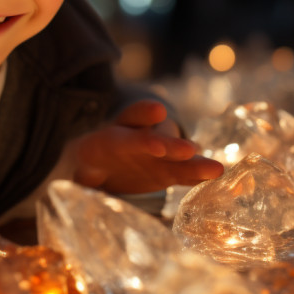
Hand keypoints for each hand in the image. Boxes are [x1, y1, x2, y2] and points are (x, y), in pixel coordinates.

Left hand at [67, 99, 223, 193]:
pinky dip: (197, 175)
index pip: (126, 120)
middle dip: (169, 143)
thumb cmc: (91, 163)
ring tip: (215, 169)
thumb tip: (77, 182)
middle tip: (187, 149)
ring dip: (192, 162)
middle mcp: (137, 139)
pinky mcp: (166, 171)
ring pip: (174, 156)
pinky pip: (183, 173)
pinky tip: (216, 176)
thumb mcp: (81, 166)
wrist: (104, 165)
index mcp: (111, 135)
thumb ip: (81, 175)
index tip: (158, 111)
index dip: (143, 115)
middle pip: (153, 138)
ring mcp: (155, 155)